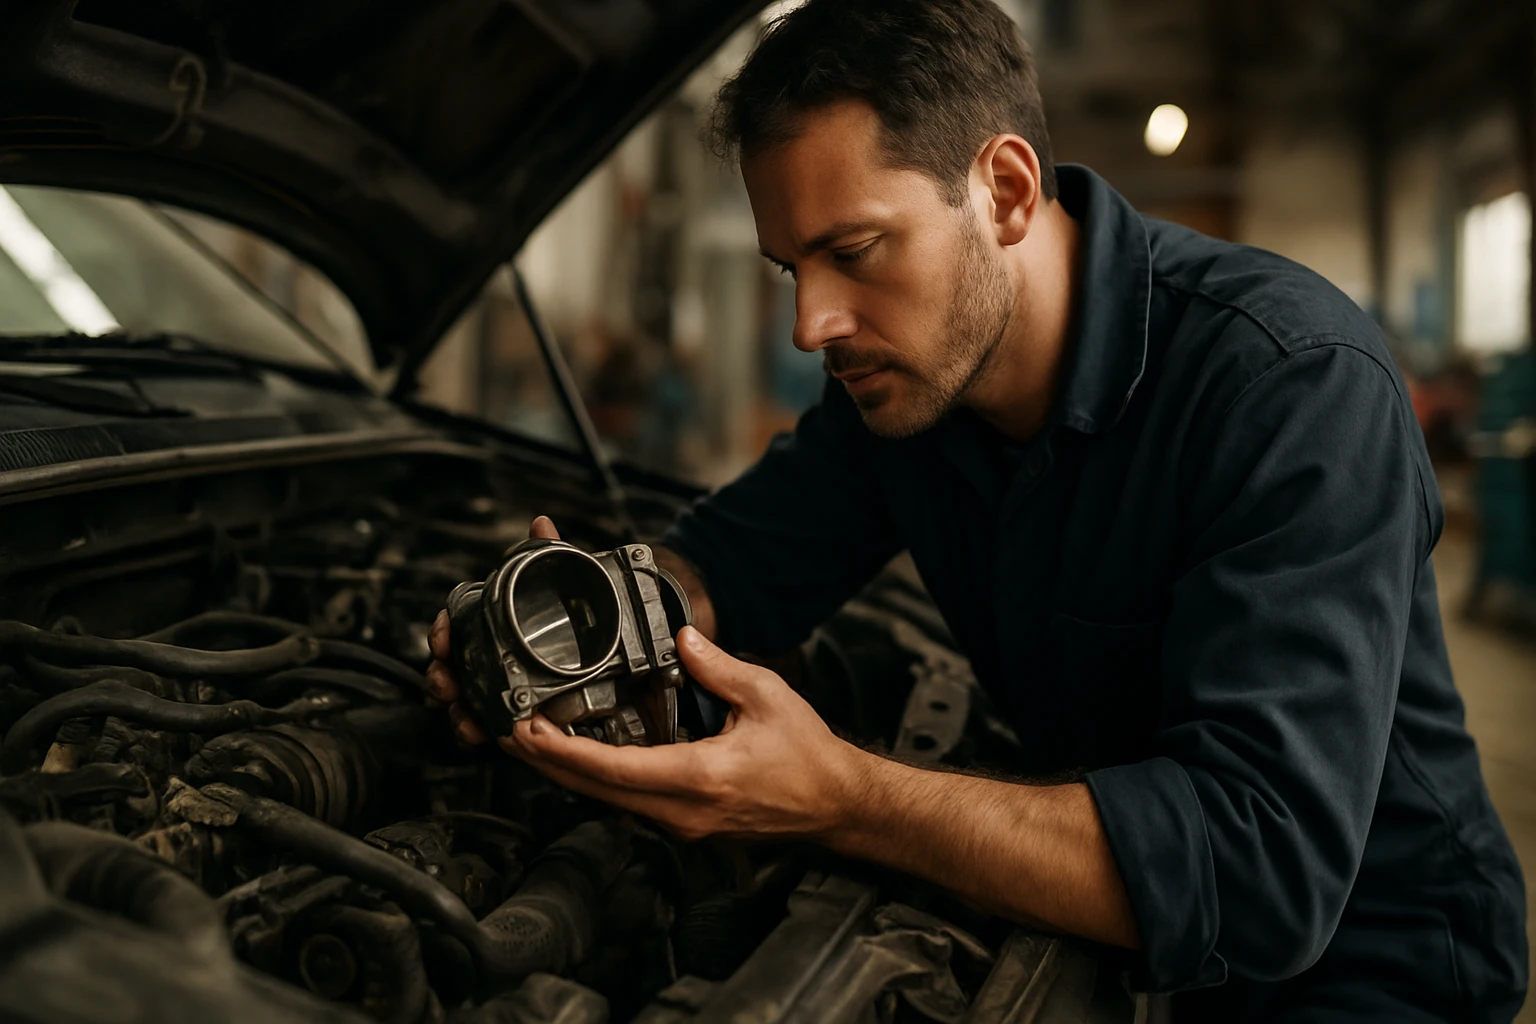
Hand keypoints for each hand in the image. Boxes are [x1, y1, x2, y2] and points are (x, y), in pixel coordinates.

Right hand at [425, 515, 561, 746]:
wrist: (606, 647)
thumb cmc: (575, 613)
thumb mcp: (563, 581)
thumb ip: (548, 552)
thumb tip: (542, 522)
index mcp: (492, 624)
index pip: (455, 625)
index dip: (443, 632)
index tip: (444, 638)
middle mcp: (487, 655)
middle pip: (450, 667)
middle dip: (442, 676)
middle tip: (449, 682)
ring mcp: (495, 686)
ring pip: (462, 699)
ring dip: (457, 709)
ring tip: (465, 716)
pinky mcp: (509, 712)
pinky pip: (484, 722)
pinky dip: (476, 728)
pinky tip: (480, 732)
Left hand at [499, 625, 867, 841]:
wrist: (835, 804)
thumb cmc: (808, 757)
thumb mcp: (767, 696)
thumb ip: (718, 666)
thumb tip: (682, 638)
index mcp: (700, 778)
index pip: (615, 769)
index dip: (564, 752)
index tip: (528, 731)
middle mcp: (681, 812)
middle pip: (594, 792)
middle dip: (545, 763)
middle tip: (506, 732)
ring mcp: (680, 825)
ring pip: (606, 801)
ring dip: (566, 774)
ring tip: (530, 743)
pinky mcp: (682, 825)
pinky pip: (626, 804)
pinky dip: (595, 781)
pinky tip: (578, 759)